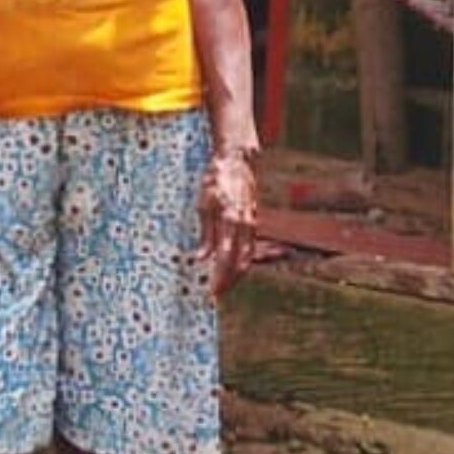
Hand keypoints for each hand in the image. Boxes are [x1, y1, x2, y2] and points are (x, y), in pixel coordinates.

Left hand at [196, 142, 260, 298]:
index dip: (220, 278)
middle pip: (241, 263)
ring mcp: (251, 223)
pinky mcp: (252, 220)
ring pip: (248, 257)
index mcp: (231, 221)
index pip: (226, 259)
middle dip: (230, 281)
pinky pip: (250, 246)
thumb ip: (205, 233)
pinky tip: (232, 265)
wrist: (237, 160)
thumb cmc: (216, 179)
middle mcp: (245, 225)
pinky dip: (242, 260)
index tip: (212, 292)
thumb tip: (201, 257)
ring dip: (237, 273)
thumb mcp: (204, 204)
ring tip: (224, 284)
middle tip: (217, 293)